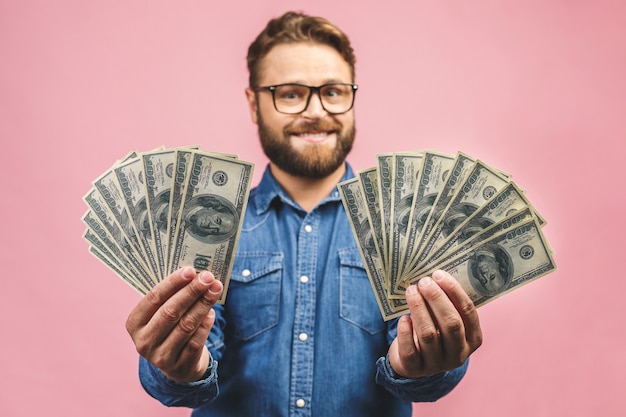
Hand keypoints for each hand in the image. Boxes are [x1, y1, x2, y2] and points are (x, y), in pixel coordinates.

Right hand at [125, 267, 222, 382]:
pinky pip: (196, 341)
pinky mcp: (180, 366)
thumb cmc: (169, 328)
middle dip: (191, 292)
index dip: (172, 283)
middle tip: (208, 277)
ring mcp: (161, 357)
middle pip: (171, 311)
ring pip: (186, 325)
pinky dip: (206, 324)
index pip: (153, 298)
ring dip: (203, 304)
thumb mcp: (160, 315)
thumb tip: (195, 274)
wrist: (178, 365)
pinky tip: (212, 311)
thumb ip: (171, 297)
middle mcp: (144, 341)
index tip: (190, 270)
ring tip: (215, 289)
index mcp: (134, 323)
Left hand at [388, 270, 481, 377]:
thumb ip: (446, 304)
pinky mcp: (415, 369)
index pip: (468, 312)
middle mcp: (458, 354)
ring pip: (429, 335)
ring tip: (411, 291)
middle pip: (450, 324)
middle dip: (436, 299)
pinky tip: (403, 318)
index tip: (439, 274)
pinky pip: (410, 350)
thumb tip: (434, 276)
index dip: (454, 291)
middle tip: (423, 281)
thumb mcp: (445, 321)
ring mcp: (437, 364)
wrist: (413, 362)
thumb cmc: (433, 331)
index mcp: (473, 339)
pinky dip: (406, 332)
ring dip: (419, 309)